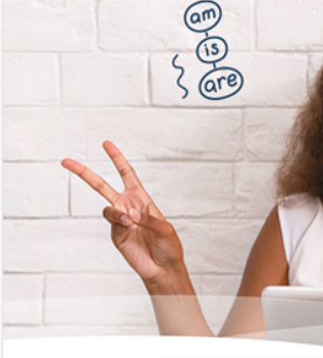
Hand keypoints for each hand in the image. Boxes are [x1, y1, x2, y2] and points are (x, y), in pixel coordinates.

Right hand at [62, 141, 189, 289]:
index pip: (127, 174)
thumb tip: (130, 212)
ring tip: (132, 222)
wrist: (162, 267)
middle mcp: (127, 206)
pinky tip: (130, 227)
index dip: (117, 159)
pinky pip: (111, 222)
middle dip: (84, 173)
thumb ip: (148, 218)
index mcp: (141, 198)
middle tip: (66, 161)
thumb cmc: (169, 246)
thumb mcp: (165, 228)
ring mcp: (119, 220)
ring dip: (118, 213)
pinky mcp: (114, 234)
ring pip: (106, 207)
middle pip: (101, 186)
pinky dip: (119, 222)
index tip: (106, 144)